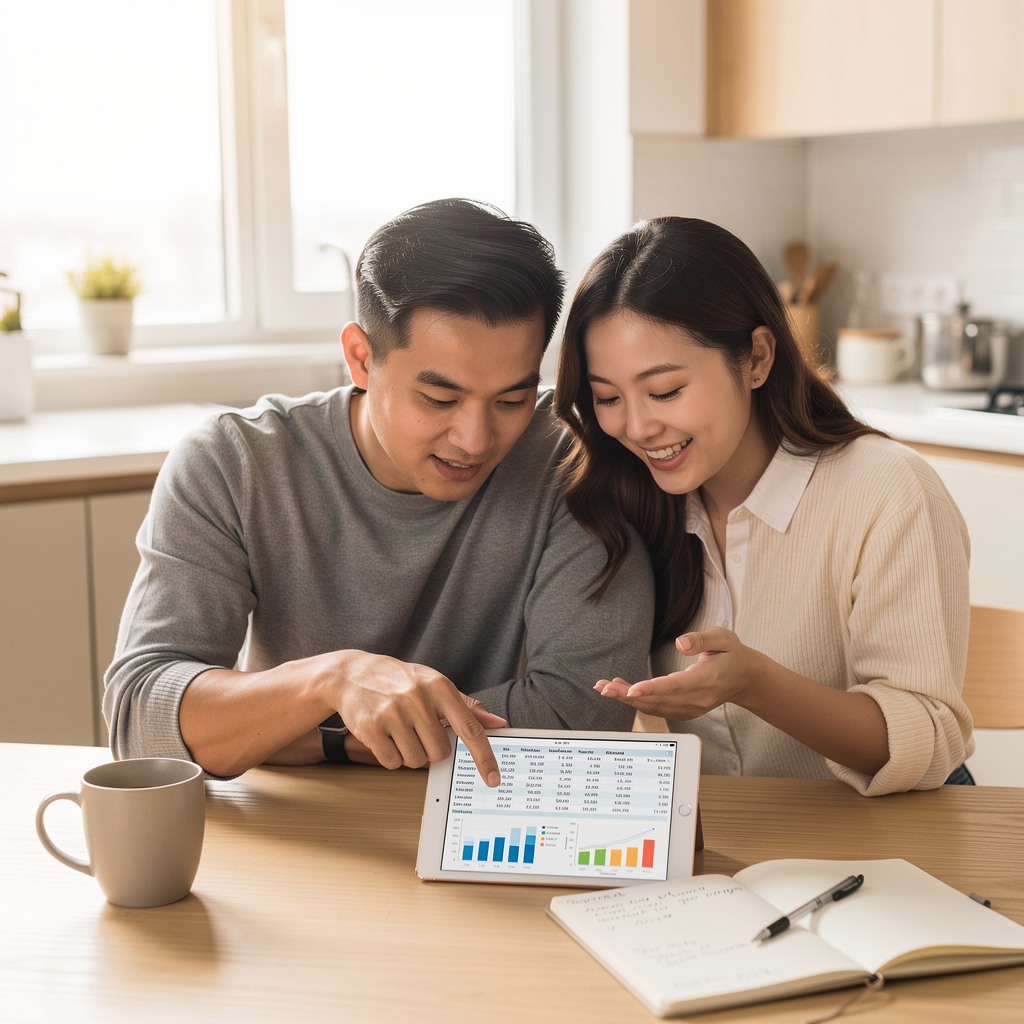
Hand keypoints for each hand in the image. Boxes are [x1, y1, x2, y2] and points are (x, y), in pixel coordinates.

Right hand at [330, 652, 506, 786]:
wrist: (352, 673)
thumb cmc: (400, 681)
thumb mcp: (434, 684)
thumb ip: (466, 706)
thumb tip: (498, 723)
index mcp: (439, 687)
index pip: (469, 728)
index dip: (483, 756)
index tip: (493, 778)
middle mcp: (418, 698)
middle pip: (440, 753)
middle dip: (430, 749)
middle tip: (417, 730)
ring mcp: (393, 713)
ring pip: (416, 761)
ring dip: (410, 753)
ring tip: (399, 729)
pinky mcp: (371, 728)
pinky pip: (392, 763)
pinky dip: (391, 756)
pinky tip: (384, 735)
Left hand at [594, 628, 759, 719]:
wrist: (744, 678)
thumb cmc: (731, 654)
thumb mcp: (724, 638)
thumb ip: (702, 640)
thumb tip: (680, 643)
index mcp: (706, 680)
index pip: (676, 687)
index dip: (653, 689)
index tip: (632, 690)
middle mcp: (697, 699)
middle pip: (659, 700)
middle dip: (628, 695)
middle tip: (603, 687)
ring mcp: (691, 708)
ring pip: (655, 707)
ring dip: (627, 699)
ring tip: (604, 687)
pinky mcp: (684, 710)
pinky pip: (658, 708)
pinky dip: (637, 702)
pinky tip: (621, 690)